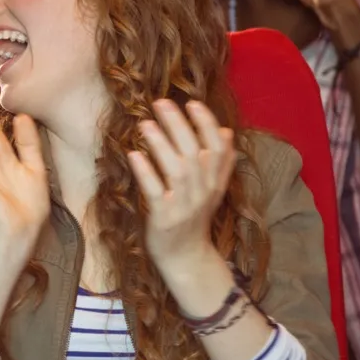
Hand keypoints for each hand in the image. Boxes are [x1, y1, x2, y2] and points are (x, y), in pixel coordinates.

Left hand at [127, 100, 234, 272]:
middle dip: (179, 125)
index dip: (207, 123)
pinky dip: (146, 172)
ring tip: (145, 123)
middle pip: (195, 152)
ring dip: (161, 144)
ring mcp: (185, 205)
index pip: (219, 147)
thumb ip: (220, 162)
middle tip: (160, 103)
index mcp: (216, 181)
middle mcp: (204, 191)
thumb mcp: (212, 189)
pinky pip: (156, 192)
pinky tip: (134, 155)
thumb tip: (225, 130)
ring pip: (177, 170)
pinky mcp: (164, 218)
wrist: (186, 256)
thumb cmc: (194, 216)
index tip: (192, 103)